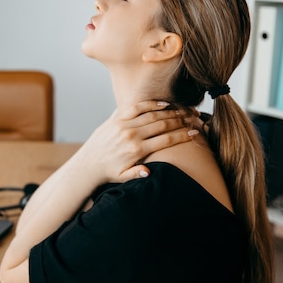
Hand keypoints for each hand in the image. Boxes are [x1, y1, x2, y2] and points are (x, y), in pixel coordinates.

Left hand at [78, 100, 198, 182]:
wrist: (88, 164)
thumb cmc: (109, 172)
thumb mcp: (124, 177)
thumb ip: (137, 174)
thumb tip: (150, 172)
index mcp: (137, 151)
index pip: (166, 140)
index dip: (182, 135)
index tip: (194, 132)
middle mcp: (131, 136)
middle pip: (162, 125)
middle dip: (180, 121)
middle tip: (192, 118)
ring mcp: (124, 125)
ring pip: (152, 115)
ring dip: (169, 112)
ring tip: (182, 111)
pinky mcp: (116, 119)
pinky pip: (136, 107)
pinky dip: (151, 104)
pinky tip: (163, 104)